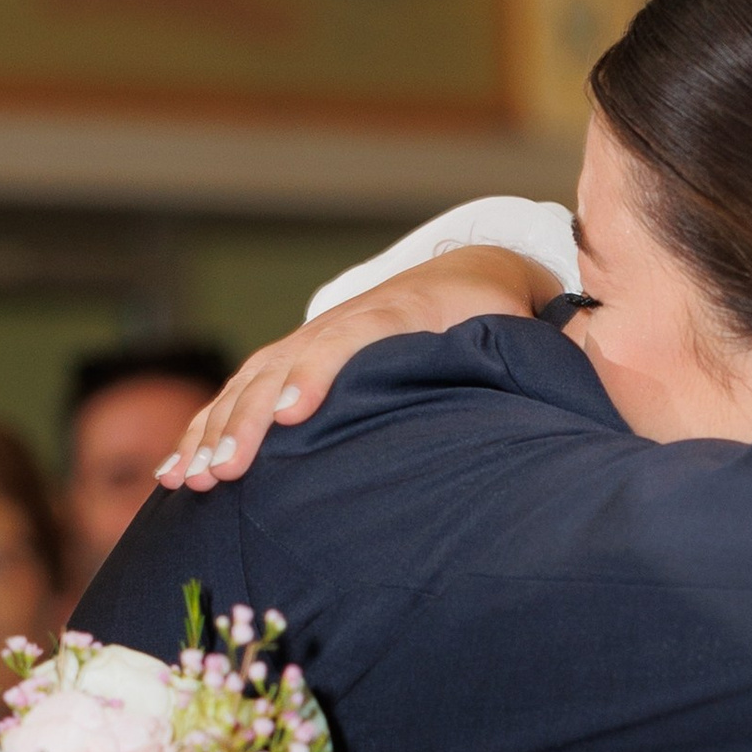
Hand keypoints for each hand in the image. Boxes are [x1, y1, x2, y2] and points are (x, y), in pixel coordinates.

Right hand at [157, 250, 563, 491]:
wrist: (473, 270)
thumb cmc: (500, 314)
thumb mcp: (519, 325)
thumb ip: (537, 350)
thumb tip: (576, 368)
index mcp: (398, 315)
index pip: (346, 343)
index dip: (316, 376)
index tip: (292, 414)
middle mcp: (342, 325)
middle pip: (280, 369)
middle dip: (245, 421)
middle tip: (222, 471)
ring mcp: (310, 342)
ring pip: (248, 386)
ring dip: (214, 433)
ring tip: (187, 481)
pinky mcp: (291, 365)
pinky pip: (237, 398)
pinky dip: (205, 432)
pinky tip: (175, 475)